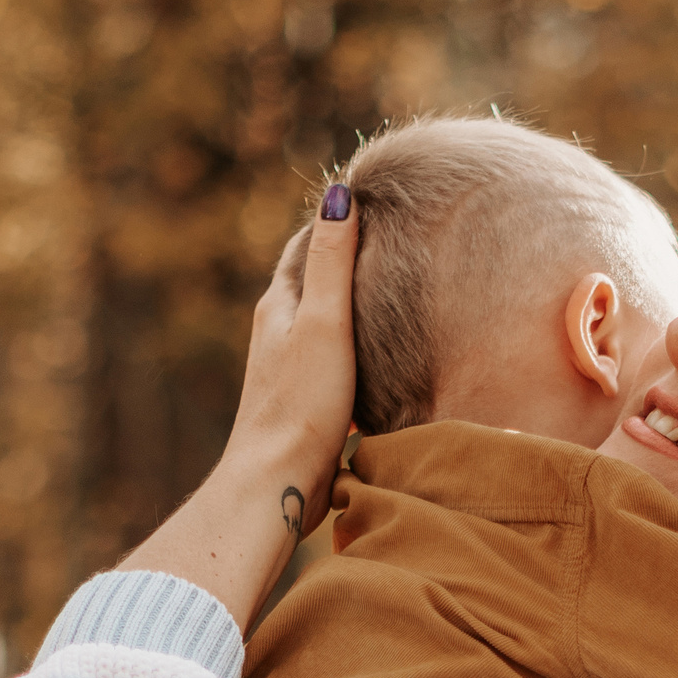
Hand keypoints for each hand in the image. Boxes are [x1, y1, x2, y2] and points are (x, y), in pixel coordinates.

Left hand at [230, 186, 359, 548]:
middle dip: (349, 263)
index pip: (305, 246)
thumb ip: (334, 261)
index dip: (336, 222)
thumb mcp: (326, 323)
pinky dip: (359, 351)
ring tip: (399, 298)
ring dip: (357, 311)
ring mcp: (289, 371)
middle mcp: (278, 333)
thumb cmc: (302, 405)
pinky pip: (335, 363)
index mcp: (278, 306)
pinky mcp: (305, 405)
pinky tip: (386, 362)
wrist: (278, 485)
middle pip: (314, 284)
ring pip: (326, 326)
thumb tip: (339, 193)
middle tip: (395, 244)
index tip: (373, 201)